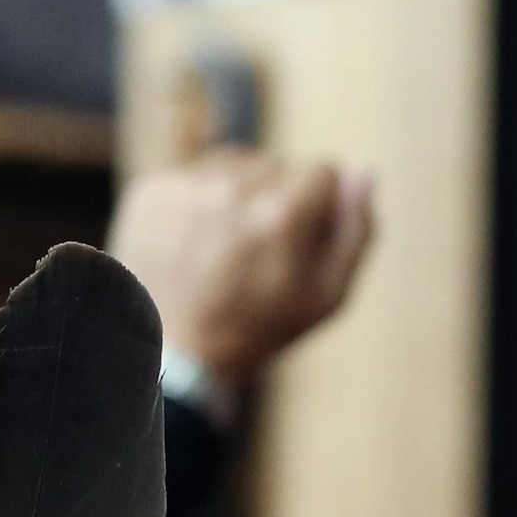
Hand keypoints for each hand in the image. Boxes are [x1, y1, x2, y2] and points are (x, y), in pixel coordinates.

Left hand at [105, 150, 375, 396]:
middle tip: (256, 250)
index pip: (322, 172)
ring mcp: (186, 186)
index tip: (296, 242)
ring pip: (236, 163)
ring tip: (226, 243)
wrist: (175, 353)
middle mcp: (232, 189)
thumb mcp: (326, 296)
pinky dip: (200, 199)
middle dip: (276, 199)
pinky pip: (194, 173)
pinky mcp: (152, 189)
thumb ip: (355, 231)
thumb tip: (364, 171)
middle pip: (278, 165)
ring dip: (238, 193)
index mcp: (281, 214)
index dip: (316, 209)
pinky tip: (195, 239)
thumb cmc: (259, 328)